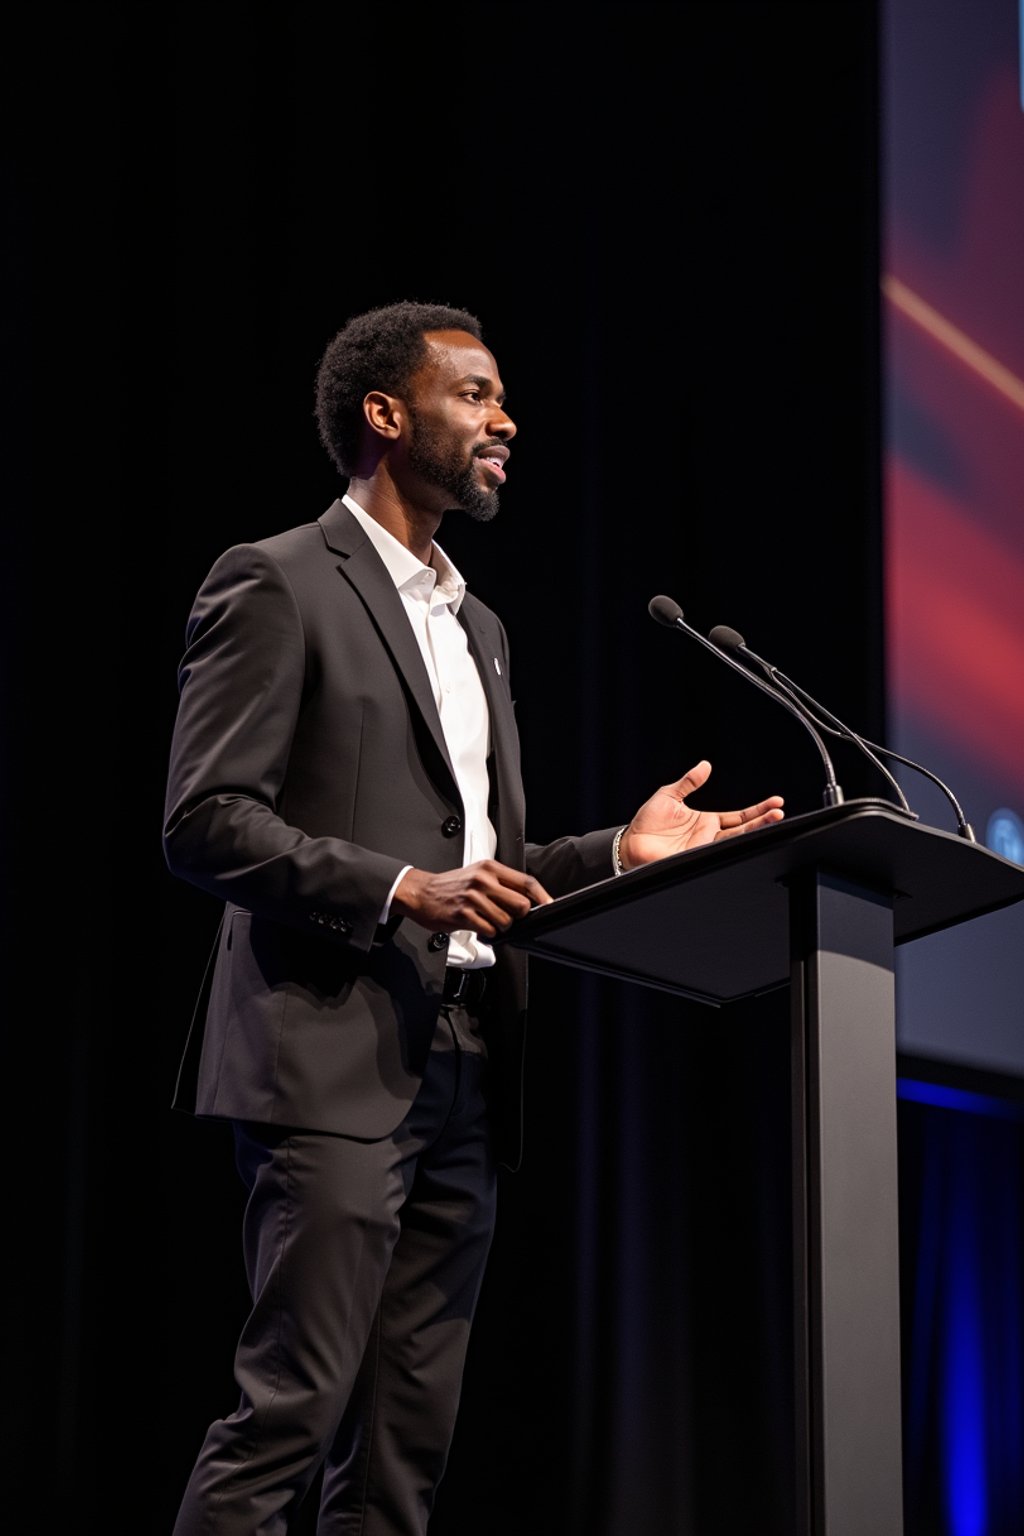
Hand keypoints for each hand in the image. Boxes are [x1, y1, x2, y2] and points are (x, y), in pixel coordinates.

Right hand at [392, 860, 552, 937]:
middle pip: (521, 904)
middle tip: (507, 916)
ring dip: (501, 927)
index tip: (549, 905)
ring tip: (487, 920)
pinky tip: (477, 925)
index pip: (526, 882)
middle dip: (519, 916)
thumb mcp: (478, 874)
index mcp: (490, 868)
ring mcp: (473, 898)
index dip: (542, 896)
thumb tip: (527, 899)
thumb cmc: (451, 885)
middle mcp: (483, 880)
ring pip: (506, 921)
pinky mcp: (463, 915)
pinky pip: (490, 930)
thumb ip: (501, 883)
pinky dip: (487, 933)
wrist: (421, 892)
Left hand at [618, 760, 783, 867]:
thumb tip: (705, 766)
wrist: (630, 844)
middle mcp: (708, 835)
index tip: (775, 802)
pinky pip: (719, 850)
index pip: (738, 816)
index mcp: (705, 821)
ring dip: (756, 830)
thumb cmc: (646, 823)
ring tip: (774, 820)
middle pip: (743, 828)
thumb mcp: (669, 795)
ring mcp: (704, 847)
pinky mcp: (696, 856)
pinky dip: (734, 844)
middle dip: (763, 820)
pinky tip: (747, 837)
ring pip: (736, 838)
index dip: (757, 810)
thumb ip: (689, 782)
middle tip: (780, 812)